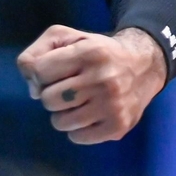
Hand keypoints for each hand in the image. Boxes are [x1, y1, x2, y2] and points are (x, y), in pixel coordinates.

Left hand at [16, 25, 167, 144]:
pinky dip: (77, 129)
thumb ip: (37, 53)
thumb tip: (32, 88)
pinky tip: (89, 114)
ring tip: (78, 101)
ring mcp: (112, 105)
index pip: (39, 71)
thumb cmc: (96, 51)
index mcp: (88, 52)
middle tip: (67, 87)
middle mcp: (102, 79)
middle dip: (52, 94)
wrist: (143, 65)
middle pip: (48, 99)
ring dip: (63, 113)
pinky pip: (77, 138)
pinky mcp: (118, 126)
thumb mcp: (66, 37)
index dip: (41, 73)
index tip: (54, 72)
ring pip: (60, 122)